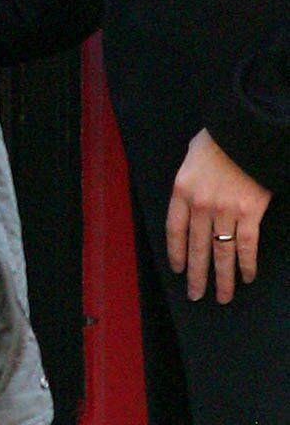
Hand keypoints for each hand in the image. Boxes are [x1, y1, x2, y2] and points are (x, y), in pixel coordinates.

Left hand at [166, 128, 271, 302]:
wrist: (245, 128)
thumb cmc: (219, 138)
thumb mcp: (191, 157)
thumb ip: (188, 182)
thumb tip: (190, 201)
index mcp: (181, 191)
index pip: (175, 231)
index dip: (177, 253)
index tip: (179, 270)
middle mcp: (200, 205)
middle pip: (197, 248)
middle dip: (196, 275)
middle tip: (196, 295)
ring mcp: (225, 210)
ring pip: (222, 252)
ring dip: (222, 278)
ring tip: (222, 296)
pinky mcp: (250, 211)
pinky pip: (247, 244)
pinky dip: (247, 263)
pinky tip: (247, 277)